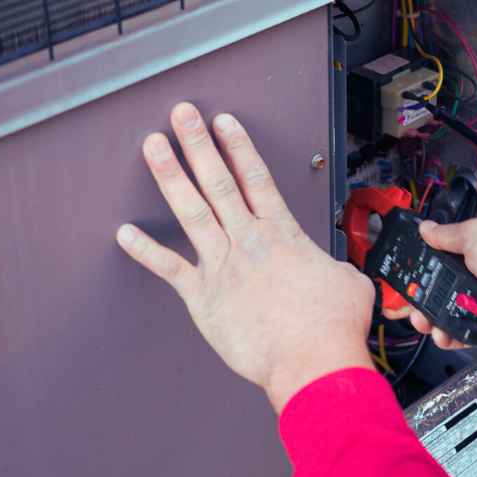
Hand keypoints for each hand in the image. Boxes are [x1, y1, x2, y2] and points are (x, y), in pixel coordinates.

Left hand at [117, 103, 374, 412]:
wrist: (313, 361)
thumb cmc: (332, 328)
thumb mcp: (351, 284)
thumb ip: (338, 269)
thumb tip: (339, 273)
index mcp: (285, 236)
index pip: (258, 179)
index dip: (239, 147)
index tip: (224, 123)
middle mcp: (250, 243)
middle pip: (219, 182)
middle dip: (198, 144)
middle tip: (182, 116)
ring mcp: (224, 267)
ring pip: (192, 211)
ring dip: (171, 176)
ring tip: (154, 147)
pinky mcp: (205, 299)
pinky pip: (169, 270)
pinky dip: (145, 251)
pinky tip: (125, 234)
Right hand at [385, 218, 476, 353]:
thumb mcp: (475, 234)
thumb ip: (447, 234)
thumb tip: (426, 227)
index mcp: (470, 254)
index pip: (434, 263)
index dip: (415, 271)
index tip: (398, 279)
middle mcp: (473, 280)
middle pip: (433, 292)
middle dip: (414, 299)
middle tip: (402, 303)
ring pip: (441, 316)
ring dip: (426, 320)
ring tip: (421, 319)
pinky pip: (458, 335)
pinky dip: (445, 337)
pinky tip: (440, 332)